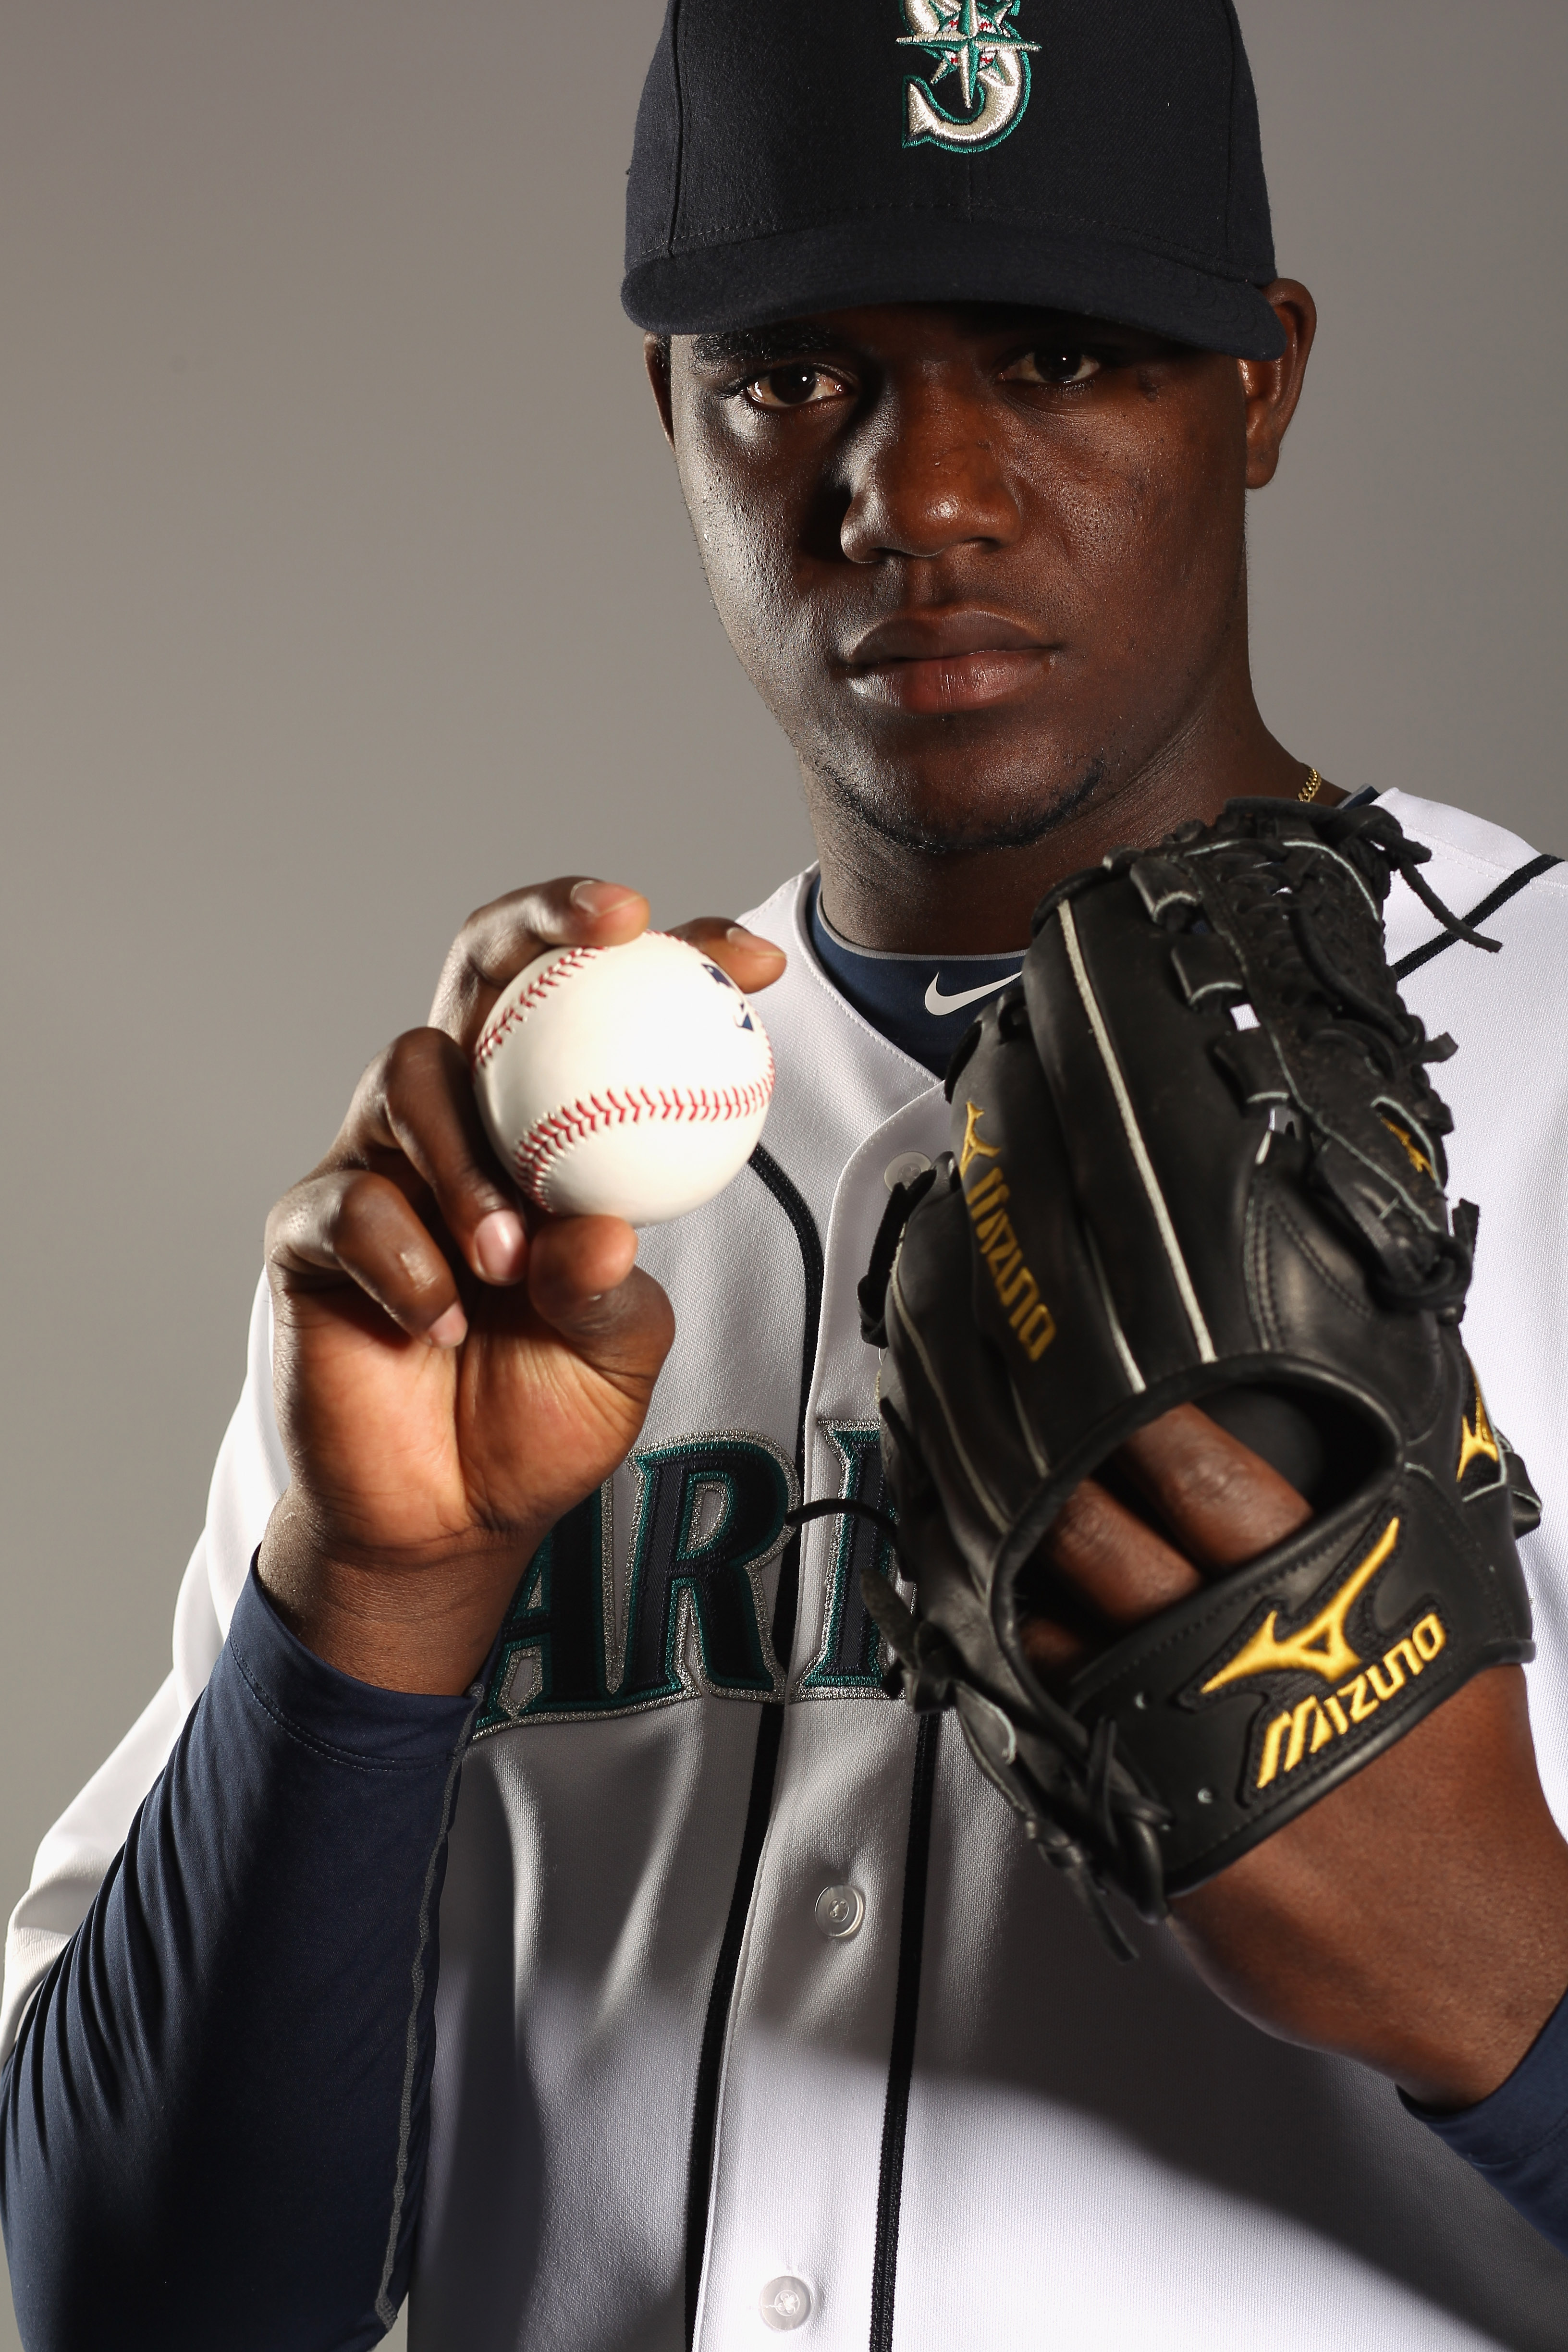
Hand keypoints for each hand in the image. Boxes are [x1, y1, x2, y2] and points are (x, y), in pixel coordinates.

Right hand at [259, 879, 785, 1696]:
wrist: (449, 1518)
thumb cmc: (538, 1412)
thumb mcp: (614, 1352)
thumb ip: (610, 1287)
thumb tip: (601, 1228)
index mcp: (548, 1129)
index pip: (599, 1013)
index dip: (671, 963)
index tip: (750, 959)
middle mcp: (461, 1122)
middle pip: (482, 973)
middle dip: (540, 924)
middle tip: (608, 928)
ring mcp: (378, 1166)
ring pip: (409, 1078)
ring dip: (470, 1158)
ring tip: (508, 1258)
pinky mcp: (307, 1232)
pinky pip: (349, 1206)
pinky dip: (404, 1259)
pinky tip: (441, 1320)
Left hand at [1023, 1406, 1567, 2107]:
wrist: (1469, 1949)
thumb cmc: (1465, 1798)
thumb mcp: (1453, 1645)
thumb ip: (1401, 1556)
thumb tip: (1396, 1471)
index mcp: (1331, 1601)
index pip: (1217, 1485)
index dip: (1152, 1432)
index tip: (1104, 1389)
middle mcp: (1248, 1663)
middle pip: (1116, 1547)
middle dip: (1060, 1494)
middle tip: (1024, 1460)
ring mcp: (1189, 1743)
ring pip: (1068, 1636)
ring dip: (1031, 1591)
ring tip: (1011, 1556)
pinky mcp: (1153, 1821)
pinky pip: (1065, 1731)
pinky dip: (1038, 1688)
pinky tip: (1031, 1660)